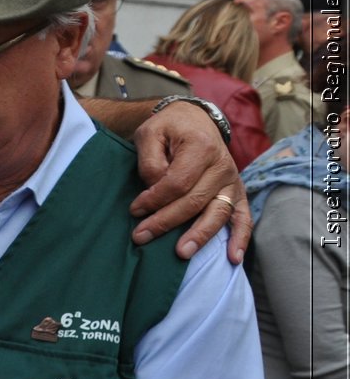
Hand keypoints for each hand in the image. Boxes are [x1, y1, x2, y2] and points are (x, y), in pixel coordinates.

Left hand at [130, 102, 251, 262]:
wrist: (195, 120)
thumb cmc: (169, 128)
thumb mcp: (150, 133)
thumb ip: (151, 161)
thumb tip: (154, 190)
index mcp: (201, 147)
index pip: (177, 182)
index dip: (155, 199)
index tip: (135, 209)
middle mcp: (222, 165)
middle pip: (195, 201)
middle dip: (166, 222)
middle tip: (141, 237)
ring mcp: (232, 181)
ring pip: (217, 213)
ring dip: (200, 235)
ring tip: (182, 253)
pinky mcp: (237, 193)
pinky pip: (243, 218)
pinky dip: (241, 238)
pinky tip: (233, 257)